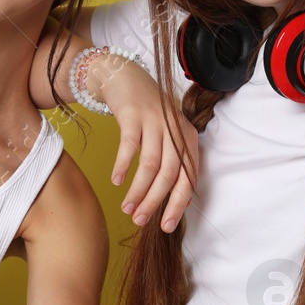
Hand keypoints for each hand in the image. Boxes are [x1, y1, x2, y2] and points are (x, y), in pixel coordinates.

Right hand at [91, 56, 198, 231]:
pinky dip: (123, 166)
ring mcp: (155, 120)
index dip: (177, 204)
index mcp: (187, 138)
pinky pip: (129, 146)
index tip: (166, 226)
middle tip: (140, 220)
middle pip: (170, 174)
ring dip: (138, 190)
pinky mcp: (134, 114)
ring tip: (126, 208)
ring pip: (150, 164)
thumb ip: (175, 165)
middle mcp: (175, 129)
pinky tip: (116, 181)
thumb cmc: (147, 115)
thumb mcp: (166, 137)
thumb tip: (182, 201)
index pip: (188, 177)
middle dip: (155, 202)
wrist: (127, 78)